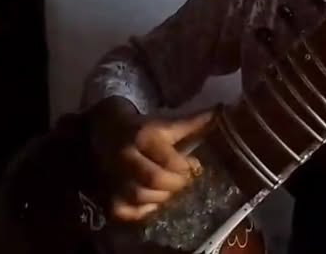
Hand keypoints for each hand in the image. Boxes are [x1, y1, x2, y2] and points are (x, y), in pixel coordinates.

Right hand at [90, 98, 212, 221]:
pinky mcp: (106, 194)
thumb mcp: (165, 125)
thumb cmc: (142, 129)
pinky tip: (151, 203)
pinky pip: (124, 212)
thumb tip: (220, 113)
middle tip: (183, 180)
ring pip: (140, 196)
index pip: (170, 160)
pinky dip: (141, 211)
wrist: (105, 131)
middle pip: (155, 179)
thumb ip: (192, 124)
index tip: (193, 166)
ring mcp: (113, 177)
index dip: (186, 167)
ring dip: (161, 197)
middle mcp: (126, 157)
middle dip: (176, 183)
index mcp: (143, 137)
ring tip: (168, 190)